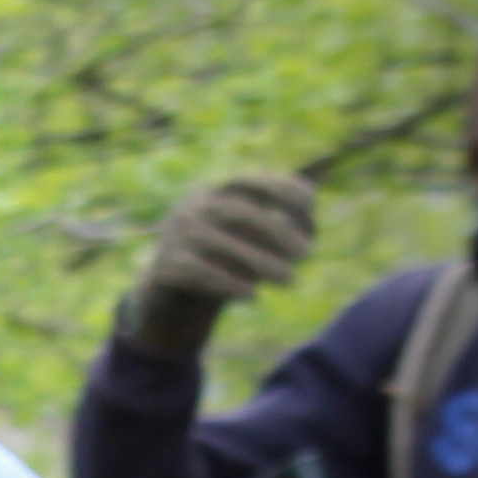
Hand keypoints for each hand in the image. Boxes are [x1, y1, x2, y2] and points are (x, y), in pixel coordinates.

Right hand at [123, 173, 315, 358]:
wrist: (170, 296)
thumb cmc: (221, 263)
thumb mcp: (247, 240)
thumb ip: (274, 230)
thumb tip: (308, 225)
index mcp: (215, 194)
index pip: (249, 181)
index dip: (280, 186)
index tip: (310, 202)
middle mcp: (194, 208)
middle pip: (239, 211)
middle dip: (277, 231)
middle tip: (306, 255)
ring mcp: (176, 235)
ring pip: (222, 243)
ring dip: (260, 261)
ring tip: (290, 280)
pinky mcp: (166, 265)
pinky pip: (201, 271)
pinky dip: (229, 283)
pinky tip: (252, 296)